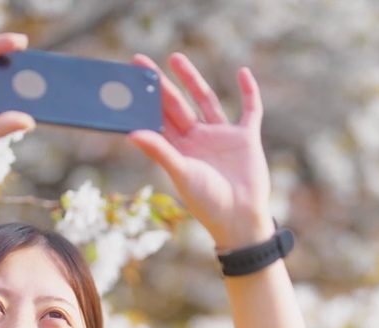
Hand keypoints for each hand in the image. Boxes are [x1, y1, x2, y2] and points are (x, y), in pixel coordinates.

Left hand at [128, 53, 274, 251]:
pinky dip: (249, 91)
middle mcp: (198, 139)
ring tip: (175, 58)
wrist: (240, 218)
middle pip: (176, 105)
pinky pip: (250, 109)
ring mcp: (222, 136)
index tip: (128, 83)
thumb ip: (159, 151)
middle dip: (160, 84)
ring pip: (206, 100)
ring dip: (192, 80)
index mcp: (180, 149)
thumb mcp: (181, 173)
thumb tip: (130, 134)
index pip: (158, 119)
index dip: (143, 101)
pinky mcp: (246, 138)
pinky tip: (241, 72)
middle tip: (140, 62)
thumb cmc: (208, 201)